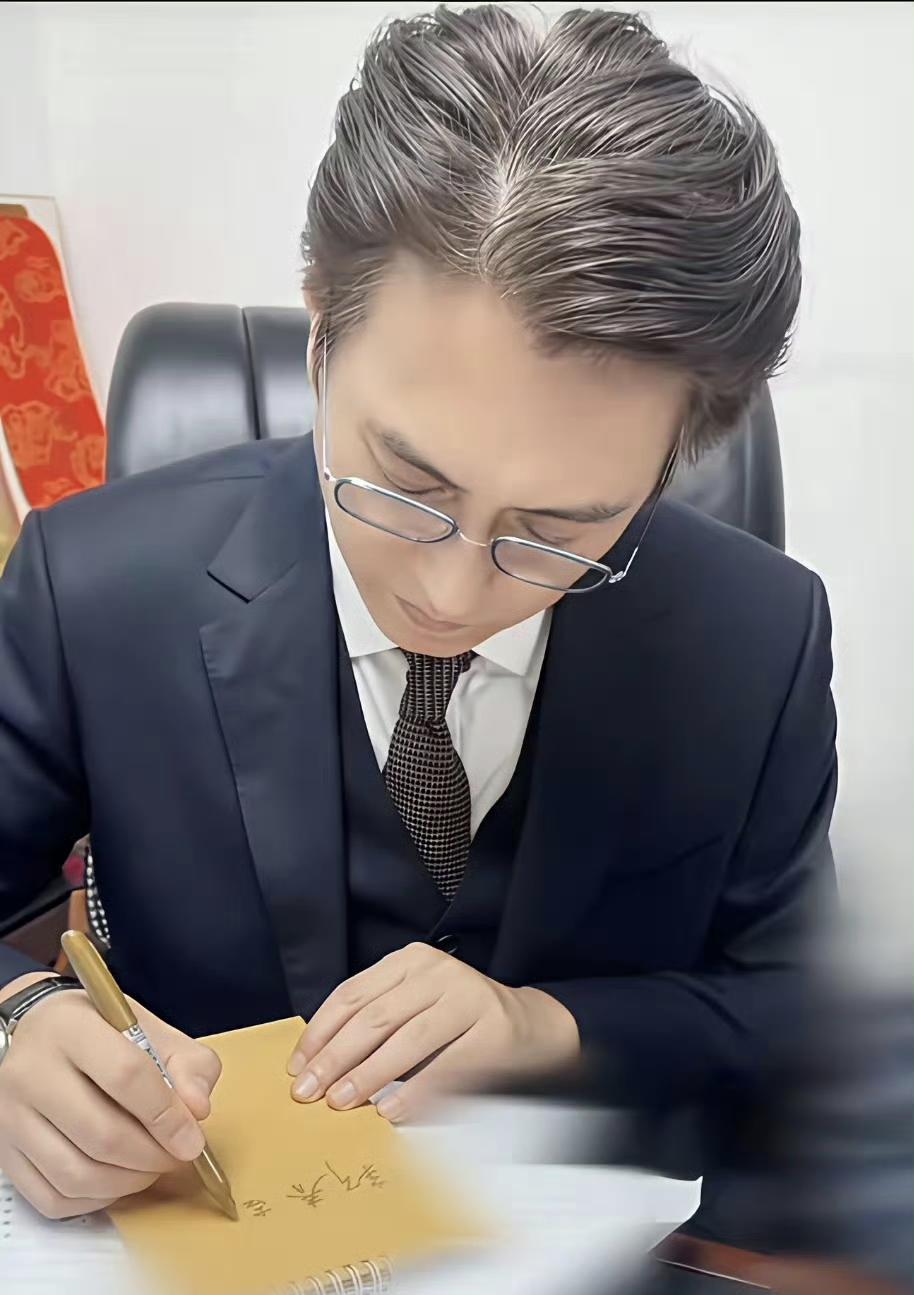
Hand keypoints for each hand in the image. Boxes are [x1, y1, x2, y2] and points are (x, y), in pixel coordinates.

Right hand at [0, 974, 220, 1218]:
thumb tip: (197, 1110)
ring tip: (151, 1167)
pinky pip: (52, 1197)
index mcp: (71, 1027)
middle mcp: (31, 1071)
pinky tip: (117, 1179)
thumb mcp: (151, 1029)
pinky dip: (94, 1199)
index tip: (191, 1138)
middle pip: (101, 1134)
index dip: (166, 1115)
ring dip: (127, 1182)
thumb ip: (187, 1065)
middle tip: (176, 1156)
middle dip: (152, 1156)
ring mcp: (11, 1116)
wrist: (41, 1034)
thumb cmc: (101, 1032)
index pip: (126, 1075)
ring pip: (76, 1174)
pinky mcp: (4, 1153)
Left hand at [287, 944, 578, 1121]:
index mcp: (411, 960)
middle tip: (309, 1093)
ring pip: (405, 1041)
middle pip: (373, 1018)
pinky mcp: (491, 1032)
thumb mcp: (413, 1003)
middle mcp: (438, 972)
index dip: (320, 1032)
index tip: (297, 1067)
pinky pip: (444, 1068)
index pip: (352, 994)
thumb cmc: (456, 1019)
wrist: (528, 1026)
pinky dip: (414, 1093)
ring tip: (341, 1102)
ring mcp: (468, 999)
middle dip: (335, 1059)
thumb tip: (317, 1063)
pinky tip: (390, 1112)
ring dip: (367, 1076)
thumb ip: (374, 1020)